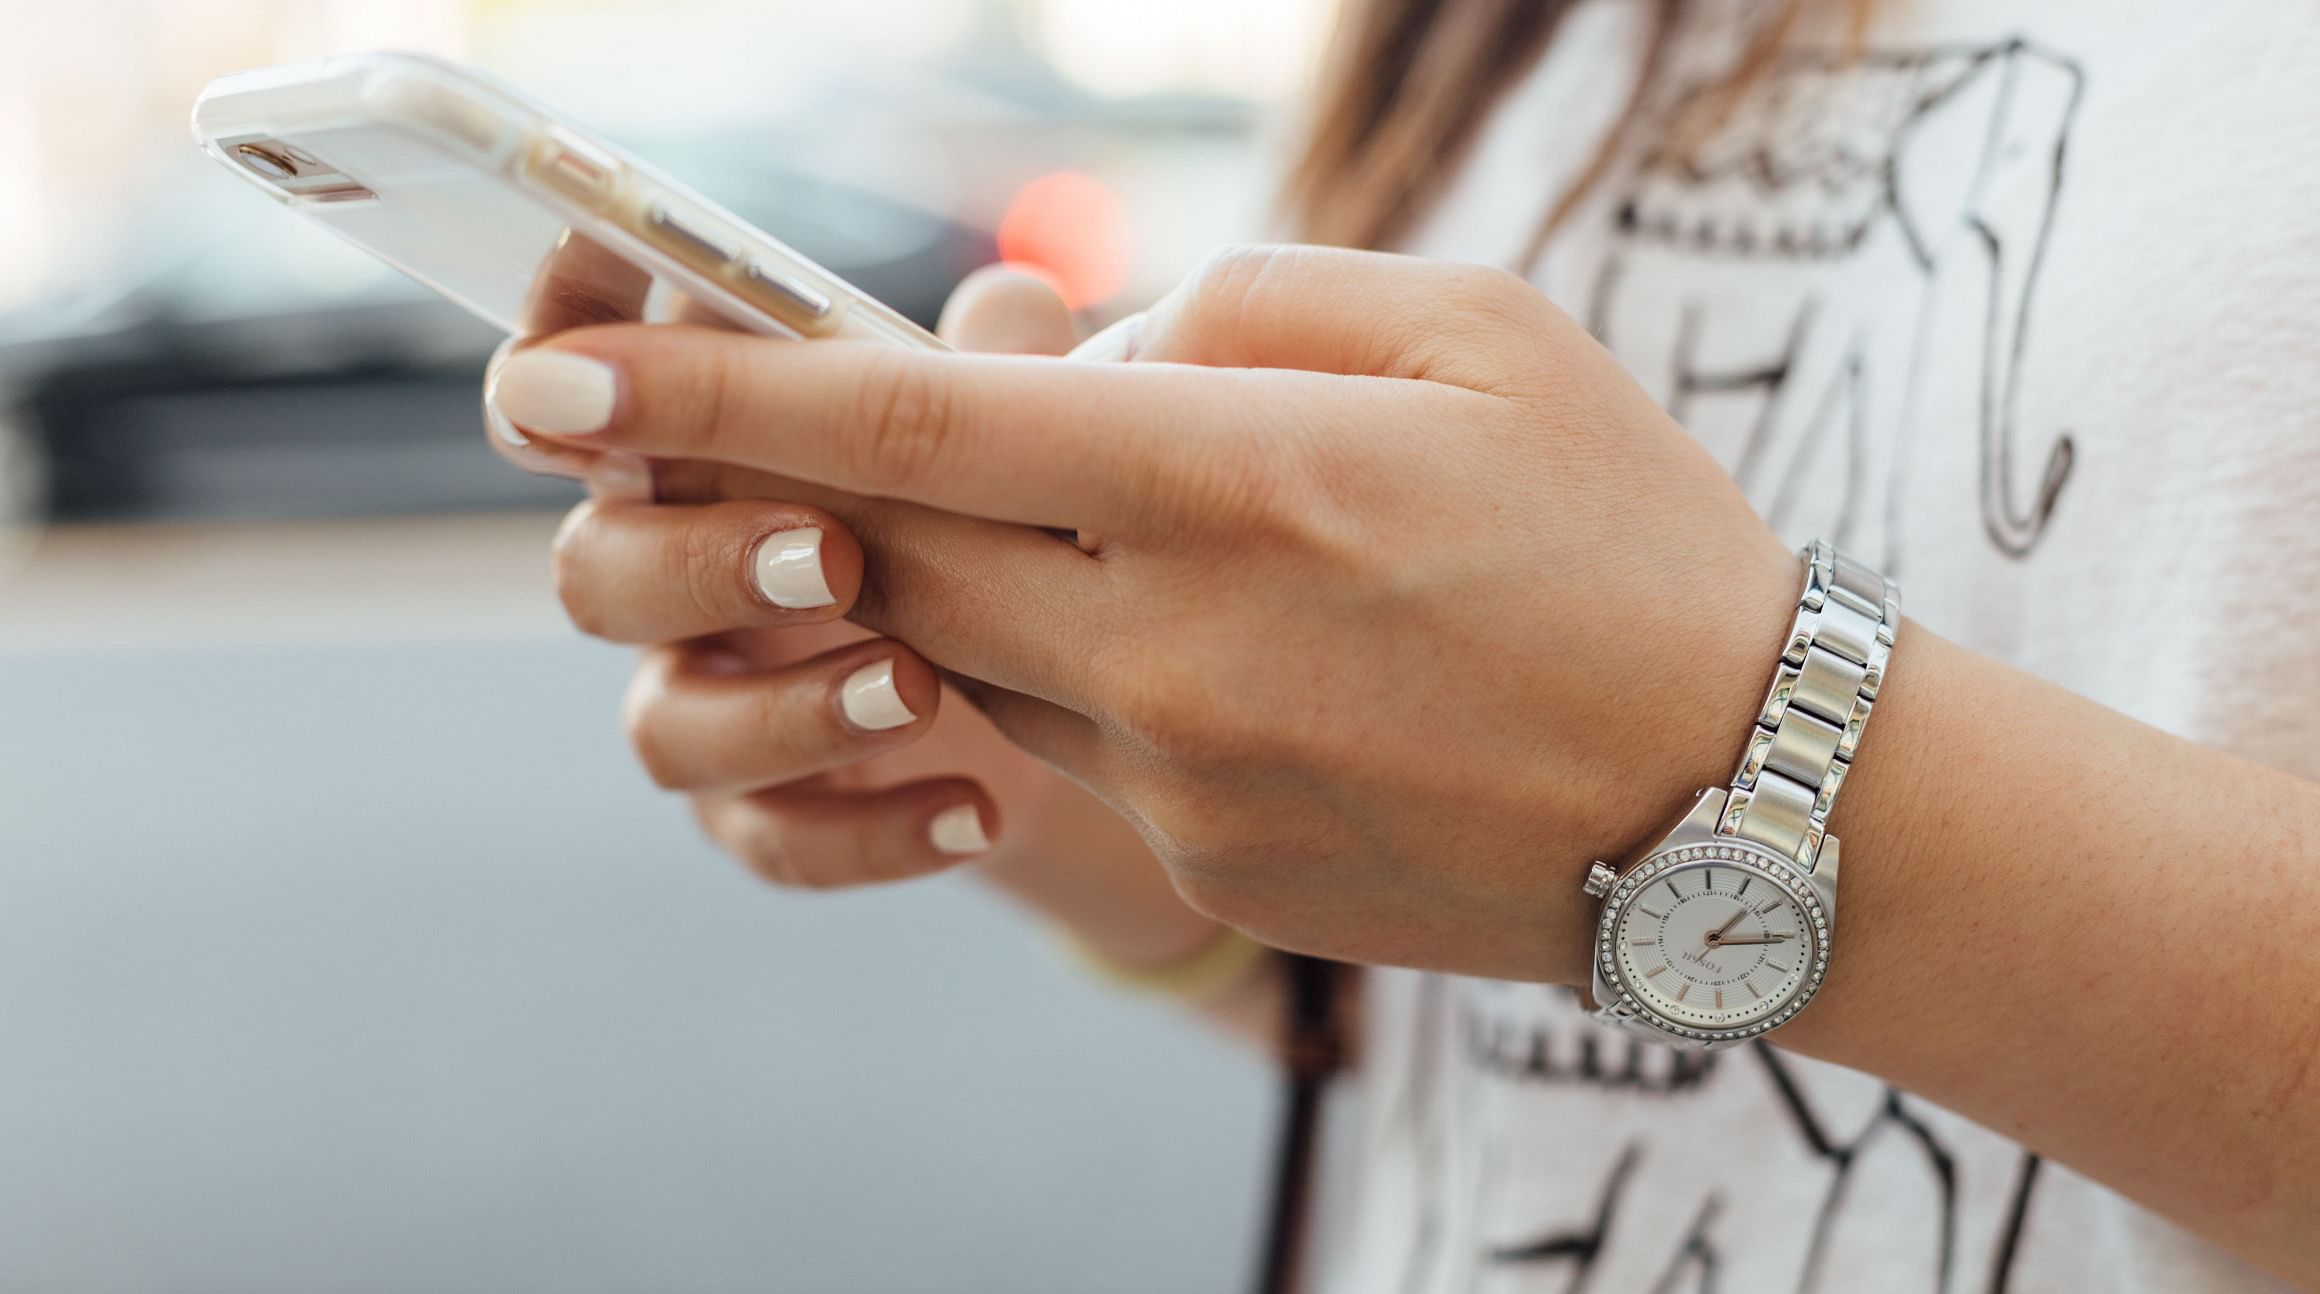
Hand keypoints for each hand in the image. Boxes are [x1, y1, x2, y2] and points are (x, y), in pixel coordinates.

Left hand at [493, 245, 1800, 983]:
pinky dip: (1091, 666)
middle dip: (812, 484)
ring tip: (1131, 524)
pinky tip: (1239, 647)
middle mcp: (1177, 643)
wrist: (1750, 805)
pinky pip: (1076, 744)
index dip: (711, 394)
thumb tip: (1079, 343)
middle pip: (892, 551)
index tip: (559, 378)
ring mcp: (1182, 779)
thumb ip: (1244, 304)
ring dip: (979, 572)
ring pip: (971, 652)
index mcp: (1241, 479)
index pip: (908, 425)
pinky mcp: (1205, 864)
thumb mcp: (1477, 331)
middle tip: (796, 431)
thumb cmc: (1633, 534)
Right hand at [512, 267, 1221, 971]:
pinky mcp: (766, 810)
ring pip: (666, 727)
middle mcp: (675, 571)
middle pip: (597, 570)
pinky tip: (976, 811)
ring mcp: (711, 700)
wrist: (1076, 695)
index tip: (587, 351)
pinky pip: (771, 839)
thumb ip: (1001, 365)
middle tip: (836, 555)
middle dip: (699, 561)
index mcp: (702, 449)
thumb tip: (1016, 302)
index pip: (581, 393)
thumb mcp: (1019, 430)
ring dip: (784, 710)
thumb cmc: (1006, 512)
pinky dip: (869, 832)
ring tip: (920, 689)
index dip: (556, 359)